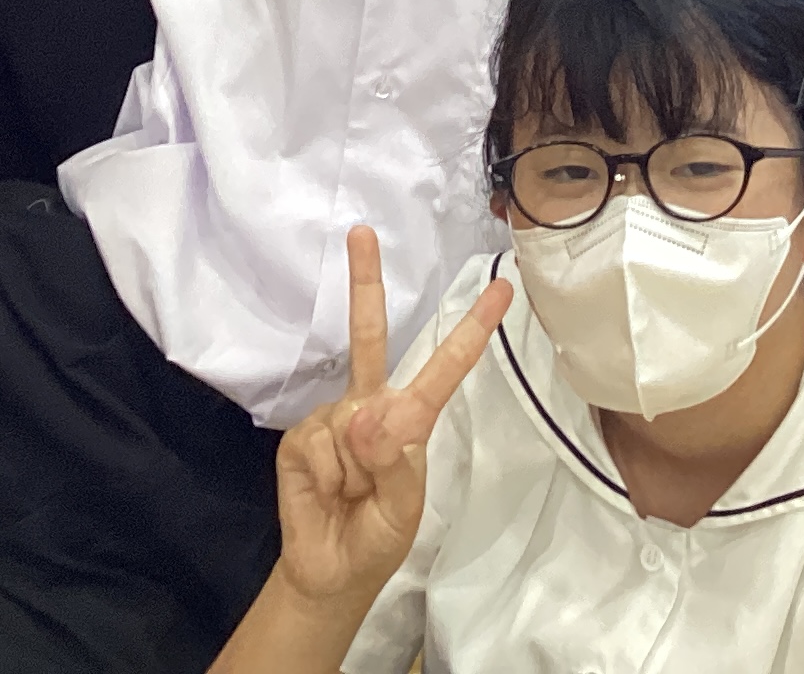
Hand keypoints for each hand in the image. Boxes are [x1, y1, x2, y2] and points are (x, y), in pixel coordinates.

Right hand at [267, 228, 511, 609]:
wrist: (332, 570)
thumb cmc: (379, 533)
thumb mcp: (403, 506)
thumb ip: (392, 459)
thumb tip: (365, 413)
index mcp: (411, 416)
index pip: (446, 366)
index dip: (473, 328)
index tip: (503, 289)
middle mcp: (372, 404)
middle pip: (369, 336)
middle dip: (365, 283)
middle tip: (362, 233)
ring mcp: (334, 417)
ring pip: (349, 421)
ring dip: (352, 468)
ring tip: (350, 494)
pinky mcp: (301, 438)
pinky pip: (320, 444)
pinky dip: (326, 475)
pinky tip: (325, 490)